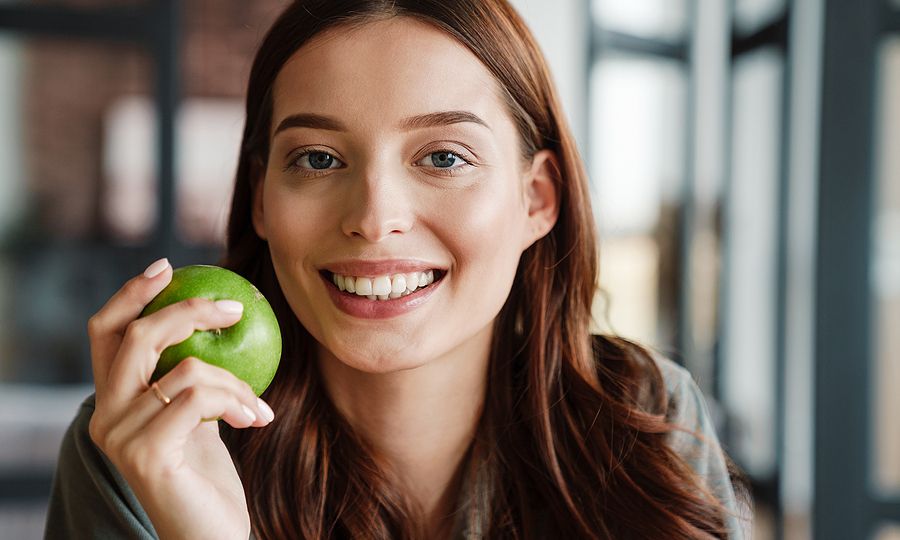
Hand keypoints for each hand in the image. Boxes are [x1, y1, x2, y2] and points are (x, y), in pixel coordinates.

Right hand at [86, 257, 274, 539]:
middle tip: (235, 308)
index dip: (130, 293)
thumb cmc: (207, 477)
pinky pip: (198, 398)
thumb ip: (191, 377)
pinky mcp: (144, 454)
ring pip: (184, 369)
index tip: (167, 267)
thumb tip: (219, 320)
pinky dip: (238, 400)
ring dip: (235, 380)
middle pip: (136, 336)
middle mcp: (104, 415)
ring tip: (258, 404)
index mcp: (112, 400)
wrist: (210, 534)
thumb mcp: (197, 416)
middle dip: (189, 312)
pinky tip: (258, 419)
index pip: (106, 332)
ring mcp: (119, 436)